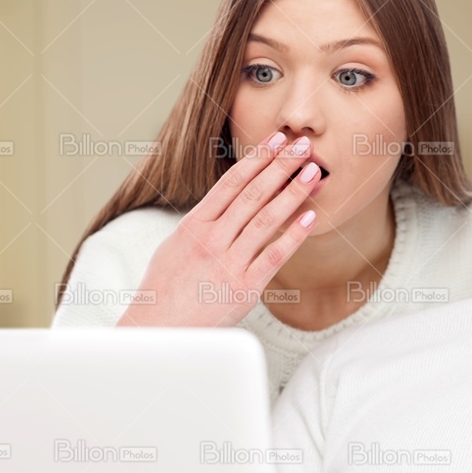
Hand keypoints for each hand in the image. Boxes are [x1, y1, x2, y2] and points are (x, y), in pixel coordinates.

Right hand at [120, 132, 323, 327]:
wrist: (158, 331)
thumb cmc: (164, 291)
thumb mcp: (175, 247)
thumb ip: (201, 225)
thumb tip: (222, 204)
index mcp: (193, 225)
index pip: (231, 182)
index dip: (257, 158)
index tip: (277, 140)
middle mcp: (211, 240)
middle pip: (252, 193)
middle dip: (280, 166)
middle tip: (303, 146)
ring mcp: (228, 263)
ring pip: (266, 219)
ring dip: (293, 193)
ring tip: (312, 172)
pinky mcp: (244, 288)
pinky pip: (274, 256)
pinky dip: (293, 235)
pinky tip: (309, 218)